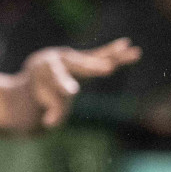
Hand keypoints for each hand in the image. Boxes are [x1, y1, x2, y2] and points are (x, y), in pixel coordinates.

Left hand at [18, 37, 141, 129]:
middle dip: (92, 67)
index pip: (57, 80)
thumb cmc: (42, 91)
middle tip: (108, 68)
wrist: (38, 70)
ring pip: (96, 58)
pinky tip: (130, 47)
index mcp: (45, 68)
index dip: (64, 86)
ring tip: (133, 52)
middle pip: (79, 65)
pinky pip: (101, 55)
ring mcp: (75, 57)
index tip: (72, 92)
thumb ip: (50, 112)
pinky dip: (115, 52)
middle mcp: (61, 59)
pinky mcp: (86, 58)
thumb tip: (50, 124)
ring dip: (114, 56)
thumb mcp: (42, 101)